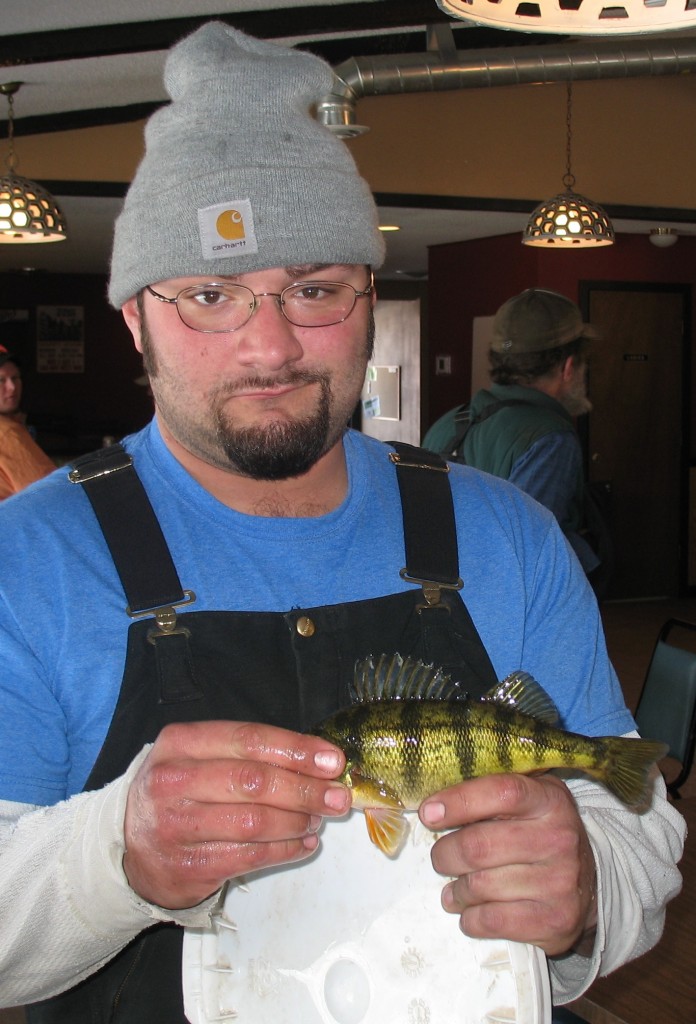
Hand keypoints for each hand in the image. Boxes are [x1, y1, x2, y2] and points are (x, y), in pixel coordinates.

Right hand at [123, 720, 348, 909]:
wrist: (128, 846)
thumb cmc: (179, 791)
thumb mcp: (199, 756)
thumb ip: (249, 753)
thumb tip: (317, 761)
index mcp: (180, 743)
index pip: (247, 739)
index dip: (295, 749)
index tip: (332, 760)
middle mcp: (172, 781)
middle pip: (254, 782)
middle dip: (305, 789)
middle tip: (337, 795)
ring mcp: (176, 827)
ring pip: (255, 823)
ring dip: (298, 821)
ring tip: (319, 818)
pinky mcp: (186, 868)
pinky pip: (249, 857)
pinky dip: (285, 851)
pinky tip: (303, 843)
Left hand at [419, 773, 596, 955]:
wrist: (589, 883)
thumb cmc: (541, 832)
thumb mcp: (528, 799)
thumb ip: (488, 794)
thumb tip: (433, 808)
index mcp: (549, 800)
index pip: (500, 793)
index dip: (459, 801)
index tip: (428, 813)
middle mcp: (559, 839)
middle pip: (478, 846)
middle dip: (446, 854)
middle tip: (441, 858)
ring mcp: (560, 882)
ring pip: (480, 886)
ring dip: (456, 890)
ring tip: (455, 889)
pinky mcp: (555, 921)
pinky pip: (492, 921)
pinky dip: (470, 918)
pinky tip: (470, 912)